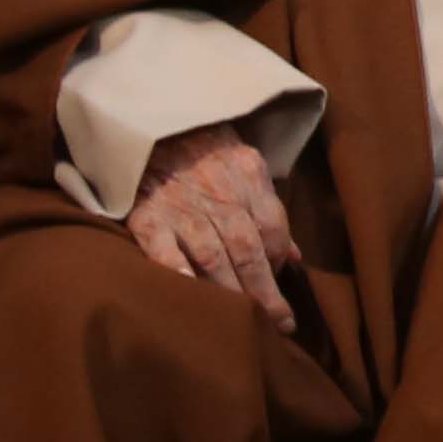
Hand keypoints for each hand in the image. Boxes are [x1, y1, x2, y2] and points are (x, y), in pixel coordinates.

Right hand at [124, 126, 302, 323]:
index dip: (280, 260)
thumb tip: (296, 258)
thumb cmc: (201, 146)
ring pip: (213, 255)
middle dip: (264, 291)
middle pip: (248, 248)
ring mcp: (180, 203)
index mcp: (247, 172)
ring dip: (230, 293)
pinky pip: (164, 250)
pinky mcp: (146, 214)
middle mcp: (218, 189)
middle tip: (278, 324)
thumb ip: (267, 208)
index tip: (282, 287)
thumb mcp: (242, 163)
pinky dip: (178, 274)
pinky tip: (192, 298)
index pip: (273, 225)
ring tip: (243, 326)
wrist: (147, 115)